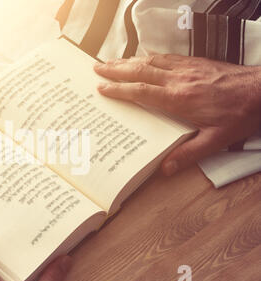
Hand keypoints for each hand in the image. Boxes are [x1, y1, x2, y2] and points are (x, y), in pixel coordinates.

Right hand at [94, 55, 260, 175]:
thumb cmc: (240, 114)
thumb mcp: (216, 140)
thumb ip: (189, 153)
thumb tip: (165, 168)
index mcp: (180, 99)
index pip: (142, 91)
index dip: (119, 89)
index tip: (103, 88)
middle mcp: (179, 80)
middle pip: (140, 70)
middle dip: (116, 69)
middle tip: (97, 68)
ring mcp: (187, 69)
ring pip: (151, 61)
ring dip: (128, 60)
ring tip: (111, 61)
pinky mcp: (195, 63)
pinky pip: (165, 57)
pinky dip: (148, 56)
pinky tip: (142, 56)